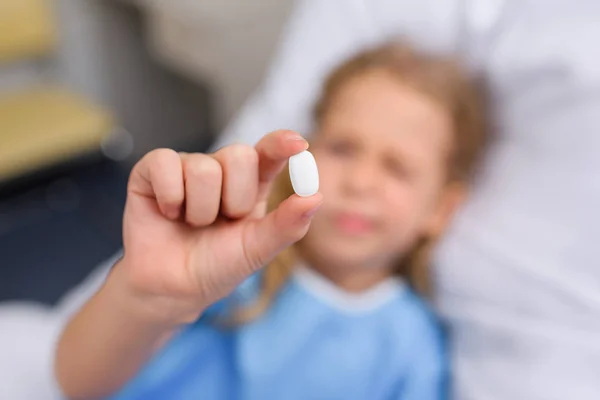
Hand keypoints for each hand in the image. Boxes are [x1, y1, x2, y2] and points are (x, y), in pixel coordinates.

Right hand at [116, 130, 322, 324]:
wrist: (172, 289)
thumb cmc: (216, 266)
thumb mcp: (257, 250)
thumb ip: (287, 225)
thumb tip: (316, 197)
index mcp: (251, 185)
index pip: (268, 153)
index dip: (280, 144)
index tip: (297, 143)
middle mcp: (221, 170)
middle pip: (239, 155)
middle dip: (233, 199)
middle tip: (222, 221)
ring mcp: (187, 167)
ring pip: (203, 167)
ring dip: (201, 209)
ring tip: (192, 224)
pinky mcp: (153, 170)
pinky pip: (165, 163)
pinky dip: (170, 196)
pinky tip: (168, 213)